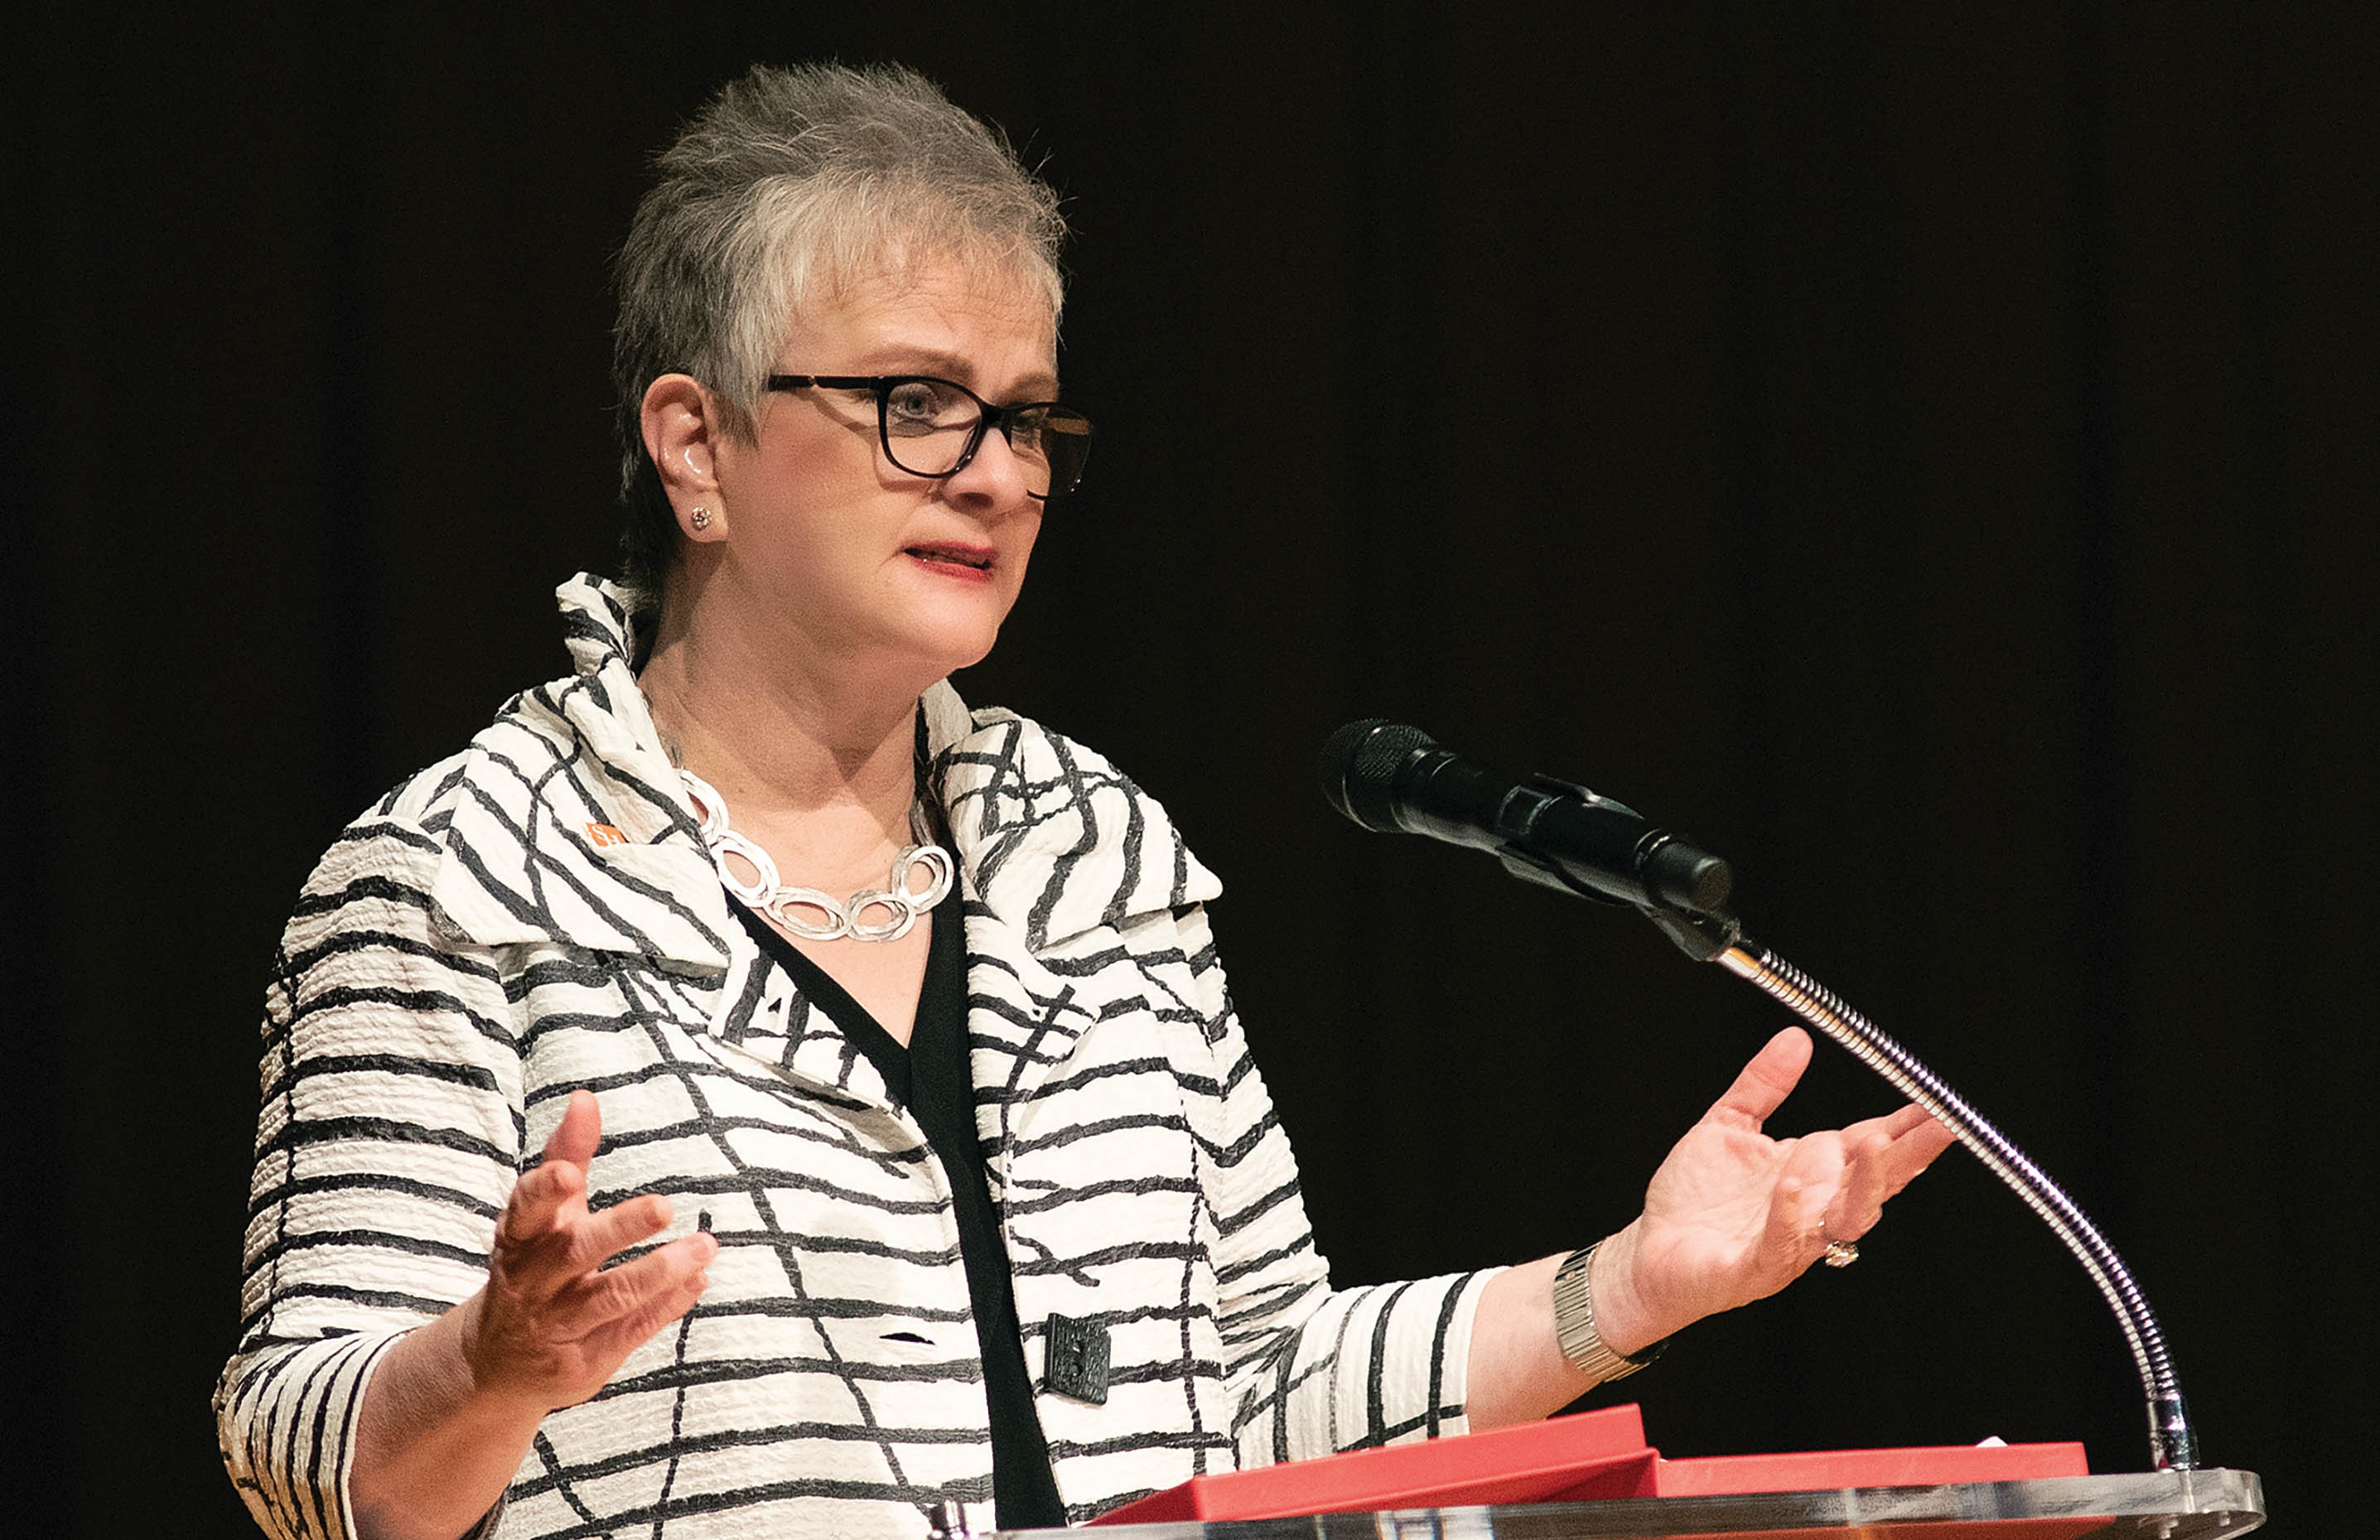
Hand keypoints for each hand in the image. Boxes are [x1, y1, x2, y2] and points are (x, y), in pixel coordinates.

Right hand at [459, 1089, 717, 1411]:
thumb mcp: (540, 1214)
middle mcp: (532, 1283)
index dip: (545, 1191)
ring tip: (705, 1246)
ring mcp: (556, 1325)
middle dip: (619, 1229)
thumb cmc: (531, 1266)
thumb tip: (585, 1098)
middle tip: (665, 1205)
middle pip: (576, 1252)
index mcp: (519, 1238)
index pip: (525, 1209)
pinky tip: (698, 1279)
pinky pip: (630, 1330)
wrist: (498, 1363)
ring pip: (610, 1297)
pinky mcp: (583, 1362)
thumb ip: (565, 1154)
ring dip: (661, 1271)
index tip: (572, 1173)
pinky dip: (666, 1305)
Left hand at [1591, 1027, 1955, 1353]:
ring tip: (1873, 1143)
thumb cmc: (1694, 1199)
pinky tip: (1792, 1189)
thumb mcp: (1729, 1125)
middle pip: (1875, 1183)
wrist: (1650, 1253)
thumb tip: (1796, 1038)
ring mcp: (1789, 1241)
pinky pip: (1780, 1245)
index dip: (1907, 1128)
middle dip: (1908, 1154)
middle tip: (1940, 1125)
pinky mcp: (1752, 1268)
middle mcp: (1813, 1209)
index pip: (1871, 1148)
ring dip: (1862, 1184)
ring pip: (1844, 1219)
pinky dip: (1790, 1218)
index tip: (1939, 1105)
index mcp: (1812, 1173)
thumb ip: (1763, 1085)